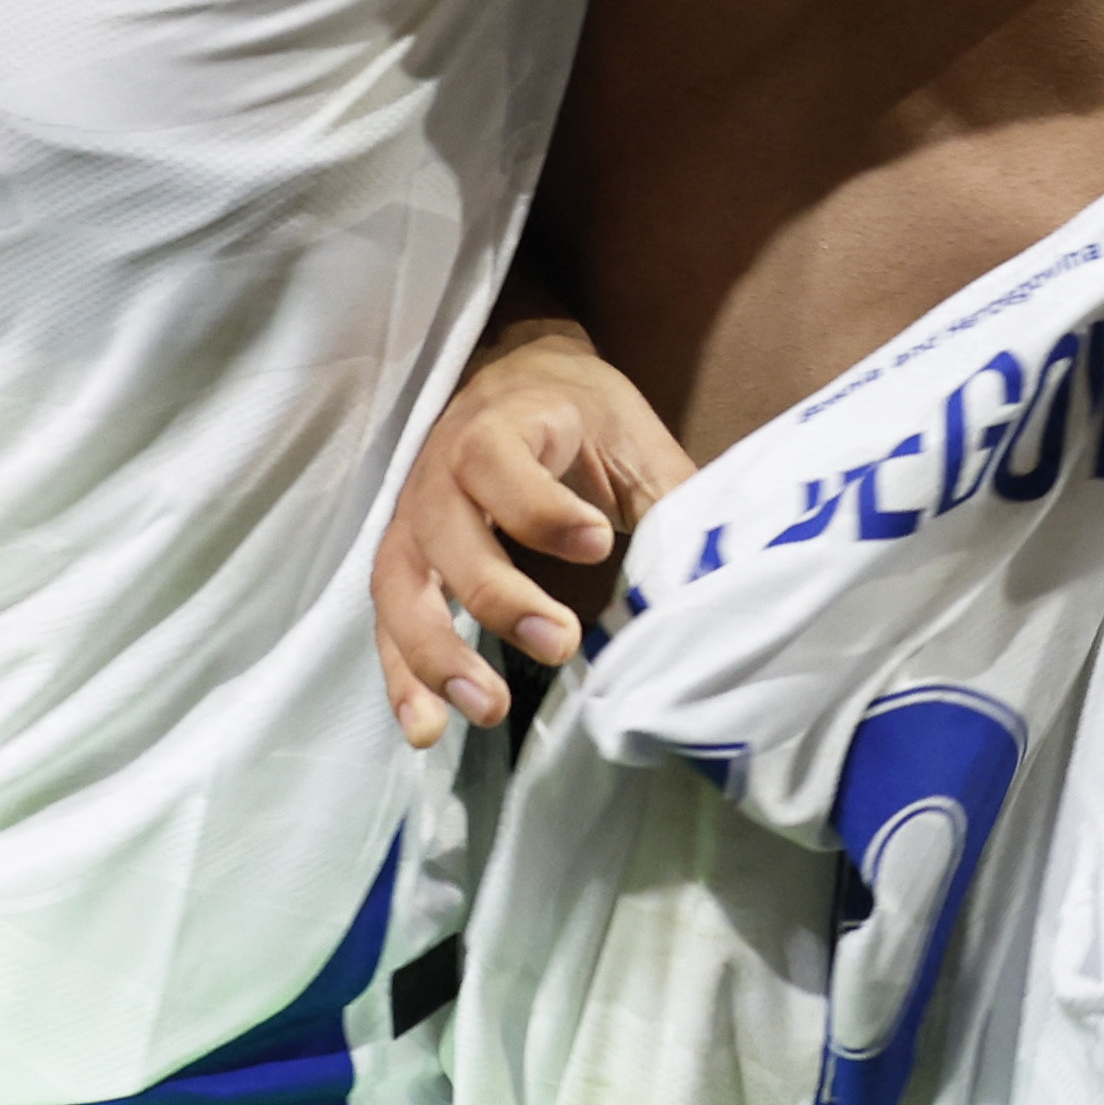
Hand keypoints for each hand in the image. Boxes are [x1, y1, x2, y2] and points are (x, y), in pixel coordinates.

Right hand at [370, 317, 694, 747]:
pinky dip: (401, 679)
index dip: (545, 511)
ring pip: (403, 591)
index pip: (503, 466)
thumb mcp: (628, 431)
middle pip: (451, 537)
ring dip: (439, 655)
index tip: (598, 542)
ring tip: (490, 708)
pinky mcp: (403, 564)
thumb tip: (716, 567)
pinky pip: (387, 623)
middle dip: (501, 598)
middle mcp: (440, 473)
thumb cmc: (579, 411)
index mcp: (499, 427)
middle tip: (562, 644)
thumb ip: (667, 491)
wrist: (514, 375)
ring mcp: (413, 522)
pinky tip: (426, 729)